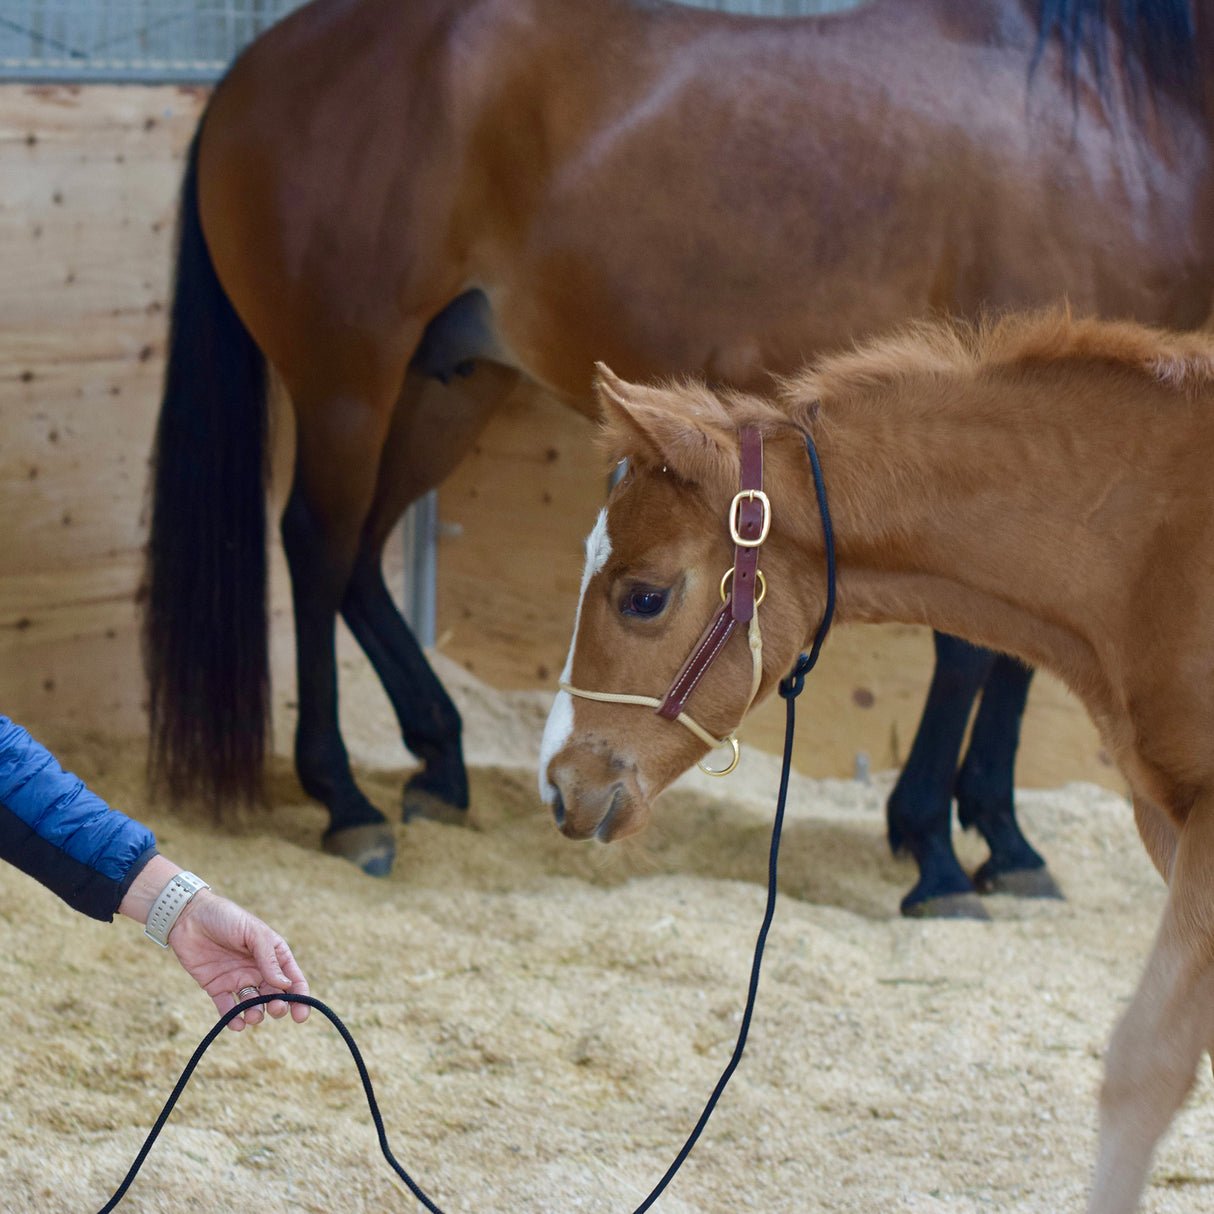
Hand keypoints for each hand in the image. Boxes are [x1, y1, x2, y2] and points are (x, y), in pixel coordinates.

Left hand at [168, 889, 310, 1029]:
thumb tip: (285, 985)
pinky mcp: (217, 987)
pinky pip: (228, 1008)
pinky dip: (233, 1019)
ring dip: (256, 1014)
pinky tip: (236, 1023)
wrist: (188, 917)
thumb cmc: (226, 917)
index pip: (292, 978)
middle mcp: (258, 969)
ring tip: (252, 1015)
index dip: (300, 997)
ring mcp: (238, 979)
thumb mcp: (253, 933)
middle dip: (278, 1007)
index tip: (301, 1014)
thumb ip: (269, 959)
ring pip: (253, 1005)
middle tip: (275, 1009)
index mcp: (273, 953)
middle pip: (275, 996)